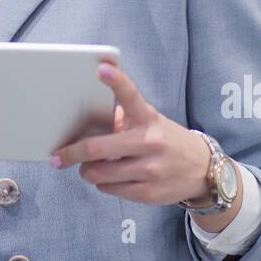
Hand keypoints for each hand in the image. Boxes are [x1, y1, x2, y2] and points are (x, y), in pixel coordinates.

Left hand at [50, 63, 211, 205]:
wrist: (202, 169)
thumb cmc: (165, 140)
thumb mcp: (150, 122)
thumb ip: (122, 118)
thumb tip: (83, 119)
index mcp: (148, 118)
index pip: (131, 95)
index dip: (116, 80)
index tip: (101, 68)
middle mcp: (150, 142)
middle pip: (98, 148)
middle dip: (72, 154)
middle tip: (59, 157)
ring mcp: (150, 169)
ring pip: (99, 173)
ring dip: (87, 171)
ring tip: (88, 167)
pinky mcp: (148, 193)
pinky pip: (109, 189)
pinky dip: (102, 183)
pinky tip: (109, 177)